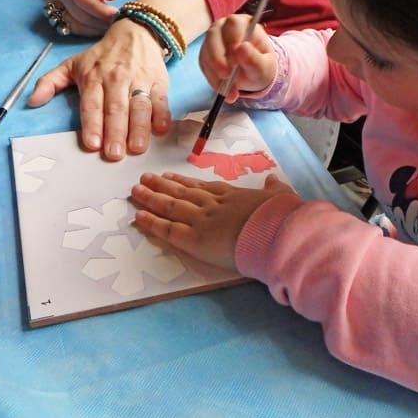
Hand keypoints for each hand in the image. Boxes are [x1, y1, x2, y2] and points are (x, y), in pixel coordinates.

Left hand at [28, 19, 170, 158]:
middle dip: (115, 132)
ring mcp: (139, 80)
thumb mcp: (72, 64)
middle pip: (116, 109)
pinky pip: (161, 100)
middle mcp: (116, 79)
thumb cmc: (102, 56)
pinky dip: (162, 115)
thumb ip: (50, 82)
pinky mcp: (158, 82)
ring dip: (139, 128)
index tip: (92, 144)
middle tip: (114, 154)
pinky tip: (160, 129)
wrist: (136, 33)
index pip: (92, 105)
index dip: (92, 124)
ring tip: (137, 148)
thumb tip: (32, 102)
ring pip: (139, 106)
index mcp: (93, 78)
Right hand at [46, 0, 121, 35]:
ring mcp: (52, 0)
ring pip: (73, 24)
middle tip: (115, 23)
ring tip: (107, 25)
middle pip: (79, 13)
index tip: (115, 15)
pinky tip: (96, 28)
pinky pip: (68, 27)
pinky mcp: (51, 11)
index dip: (100, 10)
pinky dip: (85, 31)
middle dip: (99, 22)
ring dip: (93, 29)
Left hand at [131, 172, 294, 269]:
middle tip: (145, 179)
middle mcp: (214, 204)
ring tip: (136, 190)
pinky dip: (153, 222)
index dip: (185, 182)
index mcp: (233, 195)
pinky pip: (169, 230)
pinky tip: (139, 216)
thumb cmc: (282, 217)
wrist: (276, 233)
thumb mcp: (281, 197)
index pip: (204, 187)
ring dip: (152, 197)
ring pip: (171, 206)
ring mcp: (202, 220)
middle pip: (182, 193)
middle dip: (162, 185)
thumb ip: (274, 189)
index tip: (171, 176)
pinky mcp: (195, 240)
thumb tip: (273, 180)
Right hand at [199, 14, 276, 102]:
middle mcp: (224, 27)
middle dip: (218, 57)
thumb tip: (241, 47)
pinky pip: (204, 66)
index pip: (234, 24)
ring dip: (215, 73)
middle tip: (226, 76)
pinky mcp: (206, 55)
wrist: (253, 75)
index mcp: (243, 23)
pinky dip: (213, 80)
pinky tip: (224, 89)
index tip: (236, 59)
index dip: (233, 39)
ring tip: (230, 90)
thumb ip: (254, 58)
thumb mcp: (264, 66)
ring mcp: (212, 40)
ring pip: (206, 52)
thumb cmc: (261, 65)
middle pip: (213, 35)